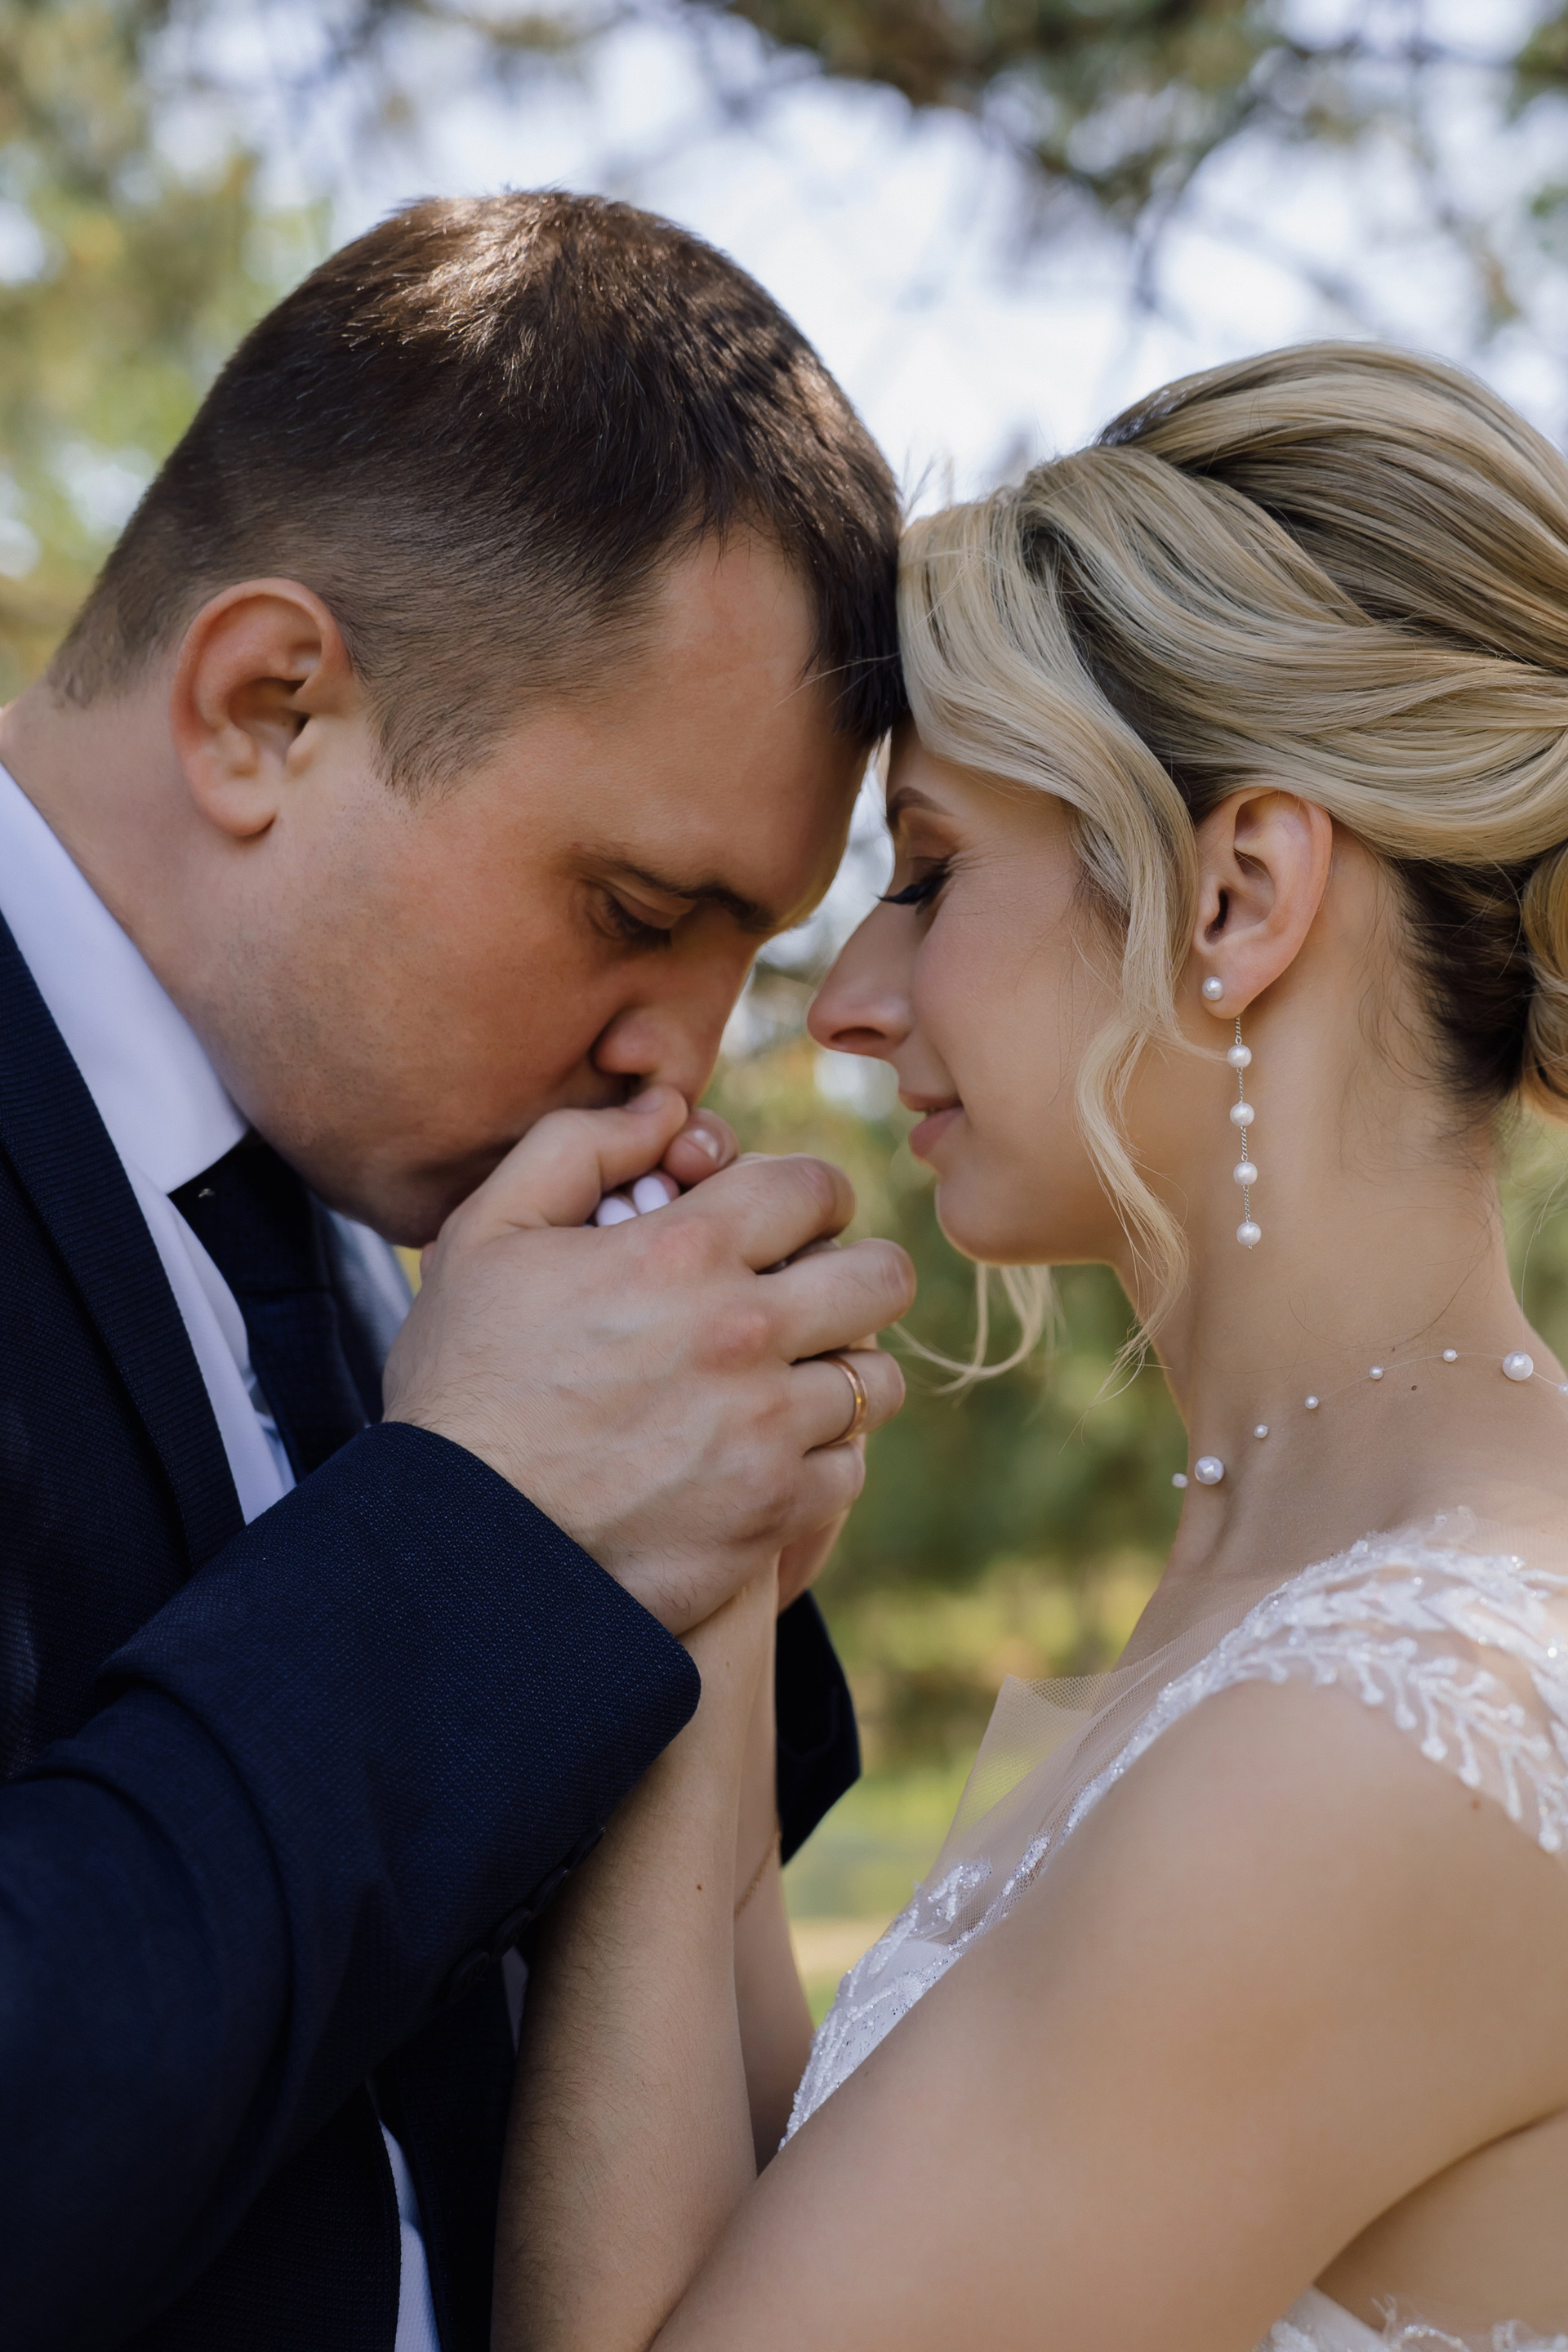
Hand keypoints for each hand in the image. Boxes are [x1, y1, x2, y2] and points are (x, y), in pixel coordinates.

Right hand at [383, 1088, 911, 1632]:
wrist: (453, 1543)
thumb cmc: (463, 1382)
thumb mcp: (486, 1233)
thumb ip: (577, 1146)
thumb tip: (664, 1108)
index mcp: (683, 1251)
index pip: (816, 1187)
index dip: (804, 1198)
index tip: (784, 1226)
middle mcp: (744, 1332)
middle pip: (881, 1276)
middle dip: (848, 1275)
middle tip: (803, 1298)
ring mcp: (766, 1428)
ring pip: (874, 1379)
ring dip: (837, 1372)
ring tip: (783, 1382)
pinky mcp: (772, 1512)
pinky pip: (849, 1468)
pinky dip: (819, 1460)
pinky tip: (763, 1455)